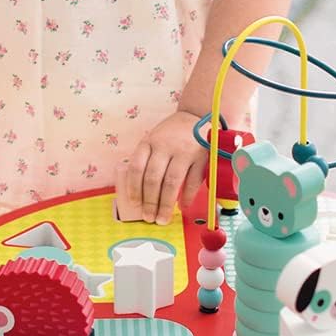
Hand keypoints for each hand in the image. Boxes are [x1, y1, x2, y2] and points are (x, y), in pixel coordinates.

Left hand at [124, 110, 208, 224]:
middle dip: (150, 202)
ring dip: (166, 204)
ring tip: (162, 219)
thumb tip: (140, 194)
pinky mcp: (201, 157)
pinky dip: (187, 196)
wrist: (196, 117)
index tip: (134, 204)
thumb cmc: (171, 135)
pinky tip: (182, 206)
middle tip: (149, 218)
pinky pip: (193, 181)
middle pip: (153, 179)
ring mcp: (184, 151)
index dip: (134, 188)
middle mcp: (165, 146)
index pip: (137, 168)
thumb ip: (147, 161)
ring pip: (171, 183)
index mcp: (149, 142)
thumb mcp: (154, 141)